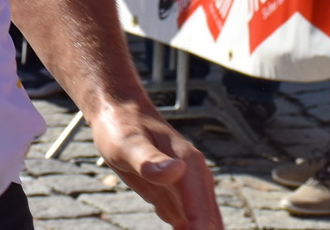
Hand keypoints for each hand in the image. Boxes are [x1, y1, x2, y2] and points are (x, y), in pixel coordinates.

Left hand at [88, 103, 220, 228]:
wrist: (119, 112)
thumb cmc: (122, 126)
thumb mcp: (128, 143)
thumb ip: (149, 160)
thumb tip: (175, 171)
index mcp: (190, 170)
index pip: (202, 218)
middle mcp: (196, 180)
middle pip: (210, 226)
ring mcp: (188, 190)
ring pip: (204, 227)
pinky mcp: (176, 197)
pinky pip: (189, 226)